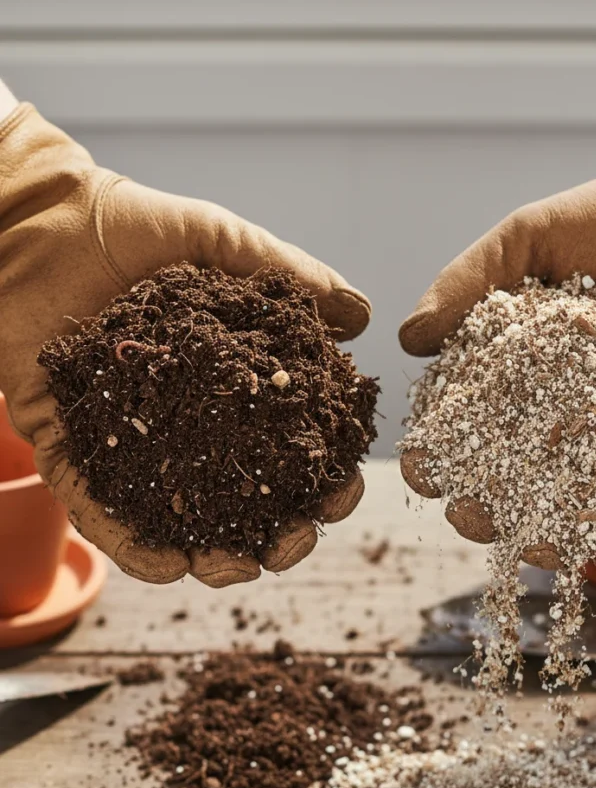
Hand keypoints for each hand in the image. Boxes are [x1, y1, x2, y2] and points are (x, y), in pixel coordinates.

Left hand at [0, 102, 370, 586]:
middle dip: (274, 536)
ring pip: (176, 522)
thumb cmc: (136, 226)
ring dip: (212, 557)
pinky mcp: (70, 448)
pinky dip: (131, 545)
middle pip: (240, 501)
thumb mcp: (222, 244)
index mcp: (228, 386)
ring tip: (233, 568)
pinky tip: (166, 564)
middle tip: (291, 543)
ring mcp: (128, 442)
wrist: (41, 219)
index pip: (287, 448)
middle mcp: (186, 424)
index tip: (339, 494)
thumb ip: (291, 277)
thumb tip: (363, 317)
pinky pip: (98, 510)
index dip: (320, 480)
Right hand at [399, 87, 595, 570]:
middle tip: (475, 516)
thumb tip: (408, 340)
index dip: (440, 455)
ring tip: (537, 547)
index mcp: (525, 372)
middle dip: (488, 509)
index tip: (422, 469)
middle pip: (518, 478)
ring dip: (555, 535)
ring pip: (586, 502)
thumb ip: (467, 283)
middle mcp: (572, 410)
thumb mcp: (528, 237)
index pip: (471, 427)